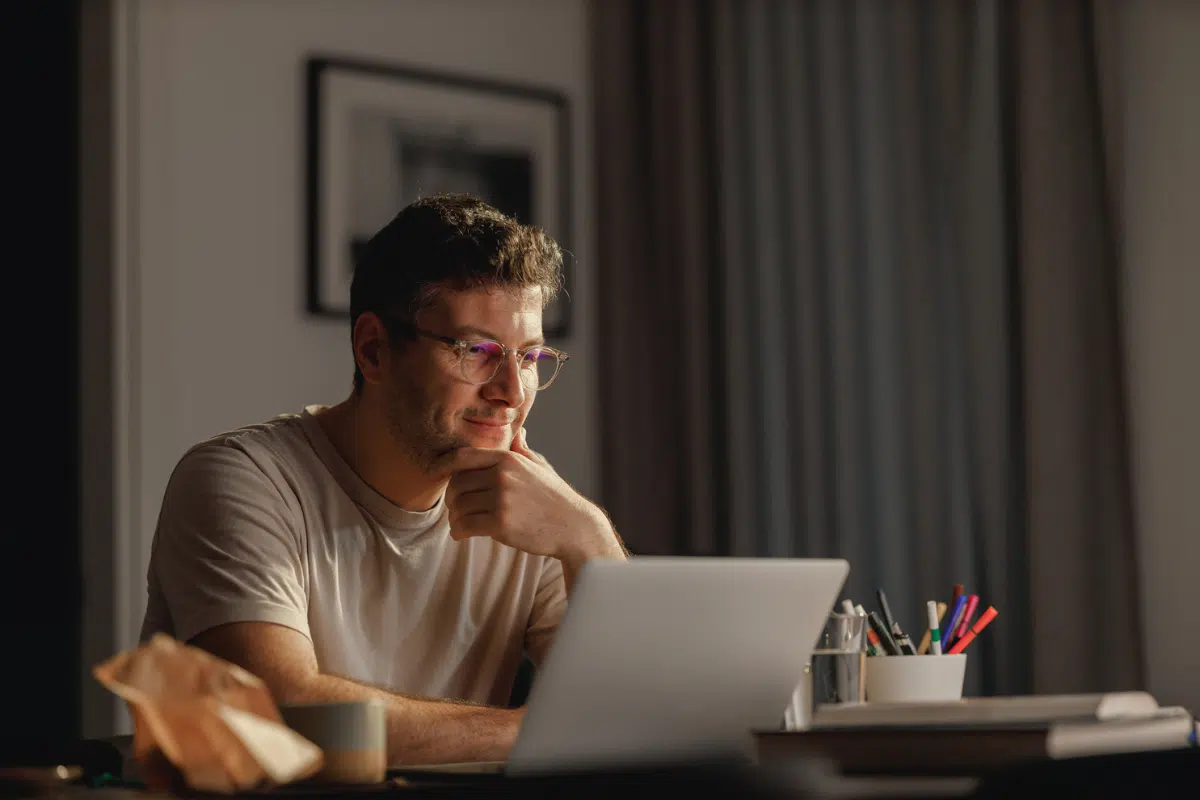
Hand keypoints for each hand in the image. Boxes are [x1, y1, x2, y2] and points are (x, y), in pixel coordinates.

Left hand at [434, 429, 618, 562]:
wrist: (573, 526)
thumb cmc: (554, 497)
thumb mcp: (539, 467)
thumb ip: (522, 450)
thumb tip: (518, 431)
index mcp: (507, 459)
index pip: (463, 457)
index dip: (444, 465)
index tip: (437, 474)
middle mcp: (502, 475)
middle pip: (457, 483)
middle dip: (452, 498)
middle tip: (455, 508)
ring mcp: (501, 499)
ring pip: (459, 506)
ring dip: (454, 518)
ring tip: (459, 523)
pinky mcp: (501, 523)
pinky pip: (465, 526)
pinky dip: (458, 532)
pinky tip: (460, 534)